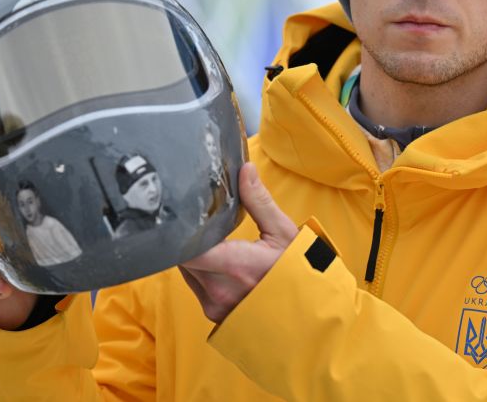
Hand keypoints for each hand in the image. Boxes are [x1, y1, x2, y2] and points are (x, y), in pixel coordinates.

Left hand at [179, 163, 298, 323]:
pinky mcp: (214, 314)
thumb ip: (259, 201)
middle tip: (196, 220)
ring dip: (193, 255)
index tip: (182, 214)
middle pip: (181, 257)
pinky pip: (195, 286)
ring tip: (210, 240)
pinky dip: (200, 271)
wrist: (308, 315)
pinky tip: (217, 262)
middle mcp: (219, 289)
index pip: (184, 248)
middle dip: (187, 238)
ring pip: (186, 271)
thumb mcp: (283, 233)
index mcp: (235, 265)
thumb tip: (245, 169)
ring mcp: (215, 305)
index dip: (178, 231)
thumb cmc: (298, 273)